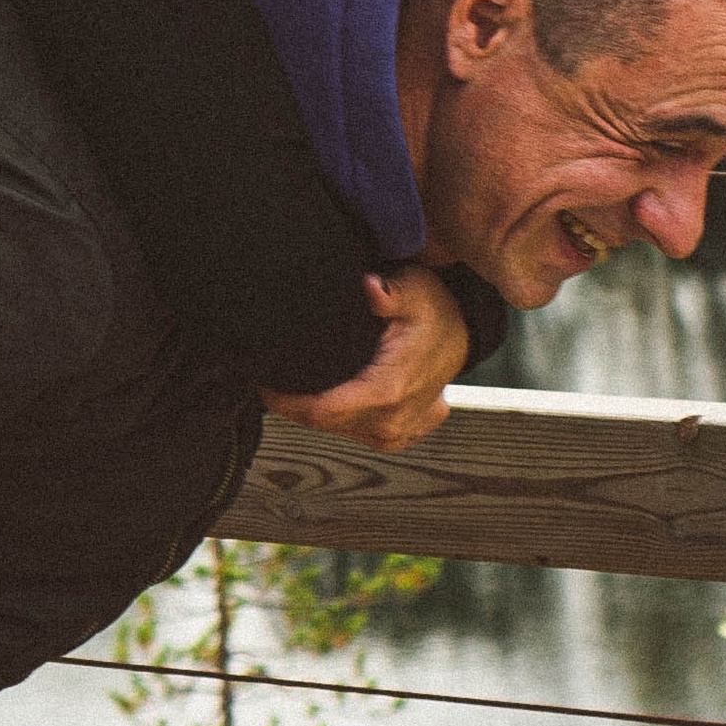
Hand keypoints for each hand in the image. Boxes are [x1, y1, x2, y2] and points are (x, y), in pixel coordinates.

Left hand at [262, 266, 467, 450]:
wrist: (464, 333)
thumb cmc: (435, 309)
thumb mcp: (414, 289)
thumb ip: (389, 292)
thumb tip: (371, 287)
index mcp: (390, 391)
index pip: (322, 412)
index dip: (285, 402)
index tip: (262, 383)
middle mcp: (394, 422)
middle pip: (323, 424)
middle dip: (293, 404)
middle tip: (271, 374)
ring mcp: (398, 434)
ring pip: (336, 431)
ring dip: (313, 411)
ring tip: (293, 382)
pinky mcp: (399, 437)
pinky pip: (354, 433)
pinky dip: (337, 417)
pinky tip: (327, 394)